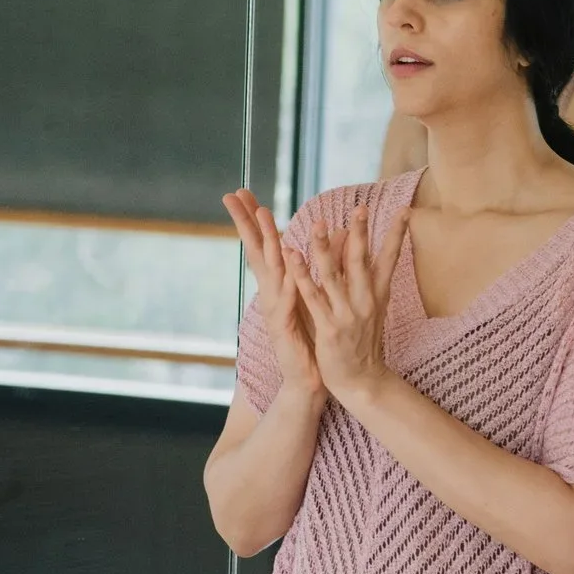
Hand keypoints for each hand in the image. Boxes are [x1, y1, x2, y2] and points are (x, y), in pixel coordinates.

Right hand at [224, 188, 321, 400]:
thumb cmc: (311, 338)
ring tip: (262, 215)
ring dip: (267, 240)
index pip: (265, 245)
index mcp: (279, 285)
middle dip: (246, 221)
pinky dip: (286, 279)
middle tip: (234, 194)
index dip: (254, 220)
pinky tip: (286, 262)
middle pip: (258, 251)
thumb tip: (339, 232)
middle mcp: (273, 294)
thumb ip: (327, 263)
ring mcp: (275, 310)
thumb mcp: (319, 295)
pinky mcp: (284, 328)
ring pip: (270, 269)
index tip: (243, 192)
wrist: (307, 380)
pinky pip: (286, 299)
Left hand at [287, 202, 401, 408]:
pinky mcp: (329, 328)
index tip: (405, 211)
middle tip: (360, 208)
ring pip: (334, 275)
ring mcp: (347, 315)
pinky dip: (302, 276)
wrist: (361, 381)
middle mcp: (365, 302)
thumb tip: (370, 252)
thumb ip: (368, 280)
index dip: (397, 235)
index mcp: (377, 295)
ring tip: (318, 224)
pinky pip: (313, 297)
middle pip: (362, 261)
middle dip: (360, 233)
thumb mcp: (373, 308)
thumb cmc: (363, 342)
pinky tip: (292, 257)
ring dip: (324, 248)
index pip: (390, 259)